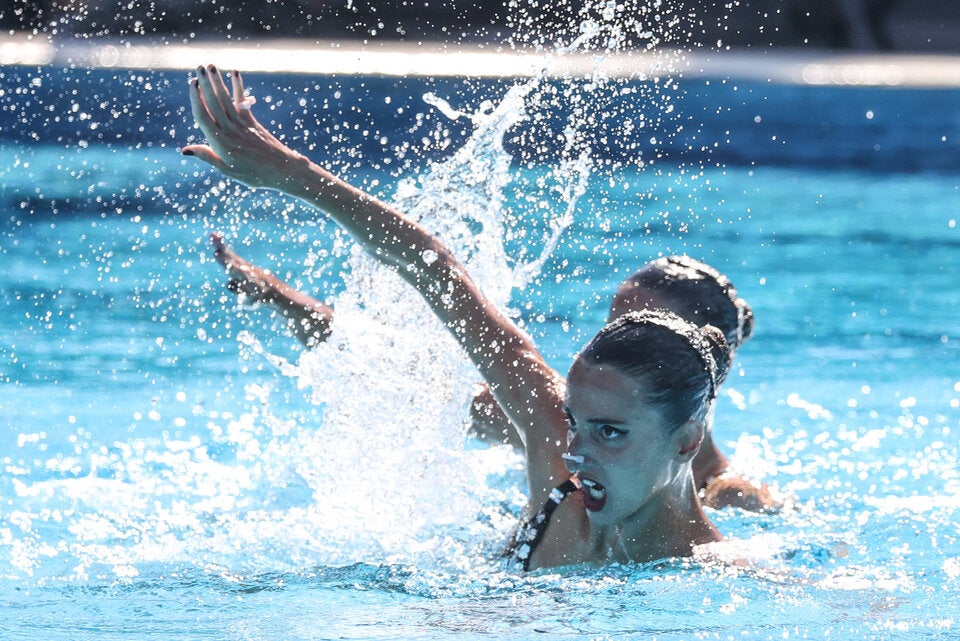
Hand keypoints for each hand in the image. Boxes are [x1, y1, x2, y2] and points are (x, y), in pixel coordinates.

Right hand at [181, 65, 308, 189]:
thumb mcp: (227, 171)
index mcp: (221, 143)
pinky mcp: (253, 122)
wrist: (283, 171)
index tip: (192, 84)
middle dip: (206, 84)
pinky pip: (242, 102)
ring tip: (211, 66)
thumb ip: (207, 156)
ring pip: (226, 100)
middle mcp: (230, 131)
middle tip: (199, 67)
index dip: (196, 99)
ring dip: (218, 82)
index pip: (203, 116)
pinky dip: (238, 87)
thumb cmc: (254, 174)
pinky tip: (235, 73)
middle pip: (214, 103)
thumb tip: (185, 149)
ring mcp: (242, 125)